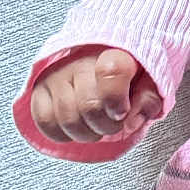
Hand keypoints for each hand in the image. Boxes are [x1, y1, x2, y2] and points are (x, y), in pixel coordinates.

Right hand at [30, 46, 161, 146]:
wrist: (99, 61)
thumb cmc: (128, 75)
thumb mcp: (150, 83)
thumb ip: (148, 99)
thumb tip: (131, 121)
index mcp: (112, 54)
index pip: (111, 73)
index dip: (117, 99)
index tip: (123, 111)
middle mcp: (79, 62)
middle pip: (89, 106)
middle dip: (108, 126)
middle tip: (114, 122)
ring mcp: (56, 76)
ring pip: (68, 120)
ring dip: (87, 134)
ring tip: (96, 126)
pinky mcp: (39, 90)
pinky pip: (45, 122)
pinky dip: (63, 134)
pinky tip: (78, 126)